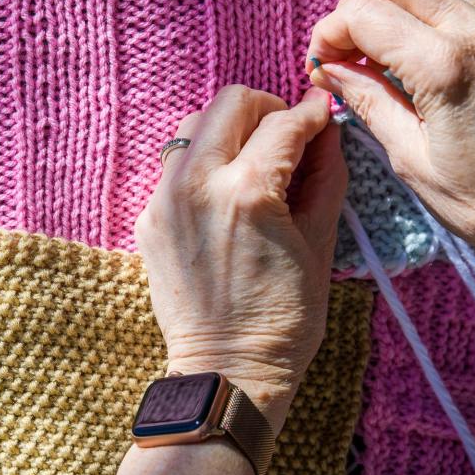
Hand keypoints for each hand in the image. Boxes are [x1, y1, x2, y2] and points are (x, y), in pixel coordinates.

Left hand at [134, 84, 346, 431]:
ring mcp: (164, 201)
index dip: (311, 114)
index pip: (283, 123)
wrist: (225, 370)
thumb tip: (326, 130)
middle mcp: (197, 185)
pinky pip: (175, 167)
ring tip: (254, 161)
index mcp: (247, 193)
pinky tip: (225, 194)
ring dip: (229, 131)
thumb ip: (326, 175)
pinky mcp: (148, 219)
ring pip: (194, 127)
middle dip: (266, 110)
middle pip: (229, 104)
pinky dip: (204, 164)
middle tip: (287, 136)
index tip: (322, 115)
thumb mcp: (320, 243)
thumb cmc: (283, 319)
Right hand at [306, 0, 474, 314]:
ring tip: (373, 54)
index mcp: (445, 68)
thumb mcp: (411, 160)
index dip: (329, 34)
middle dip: (353, 8)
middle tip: (342, 53)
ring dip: (387, 5)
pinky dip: (421, 14)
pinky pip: (457, 0)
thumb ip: (368, 102)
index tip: (322, 66)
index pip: (364, 13)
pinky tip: (410, 57)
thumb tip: (331, 71)